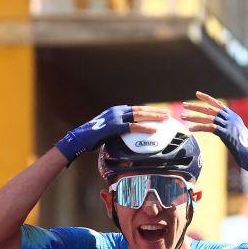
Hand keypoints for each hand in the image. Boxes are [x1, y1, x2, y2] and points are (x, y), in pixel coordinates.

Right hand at [55, 105, 169, 163]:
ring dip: (154, 117)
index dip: (147, 111)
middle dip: (154, 112)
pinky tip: (154, 130)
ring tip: (165, 119)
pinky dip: (145, 128)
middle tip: (167, 115)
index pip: (135, 109)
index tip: (157, 114)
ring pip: (139, 115)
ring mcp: (116, 117)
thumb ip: (117, 131)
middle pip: (140, 110)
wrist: (80, 138)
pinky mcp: (115, 126)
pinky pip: (134, 127)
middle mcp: (117, 111)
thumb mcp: (106, 131)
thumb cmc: (92, 138)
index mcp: (116, 110)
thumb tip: (125, 137)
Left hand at [182, 90, 247, 183]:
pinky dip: (199, 128)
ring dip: (193, 117)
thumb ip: (227, 128)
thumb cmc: (244, 147)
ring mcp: (228, 125)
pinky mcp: (225, 133)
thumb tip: (217, 127)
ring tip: (183, 116)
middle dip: (196, 106)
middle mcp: (230, 118)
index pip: (217, 104)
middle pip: (210, 109)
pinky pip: (209, 128)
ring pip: (207, 117)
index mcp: (233, 116)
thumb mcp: (236, 134)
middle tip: (184, 105)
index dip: (207, 98)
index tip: (197, 94)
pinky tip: (190, 129)